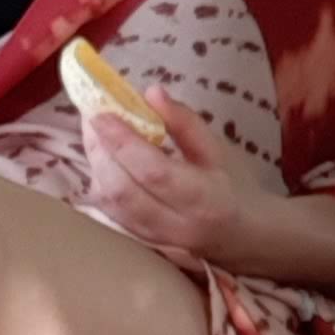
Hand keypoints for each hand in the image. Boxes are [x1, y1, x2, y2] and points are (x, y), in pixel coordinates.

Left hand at [78, 86, 273, 261]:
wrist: (240, 237)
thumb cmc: (232, 187)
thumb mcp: (218, 150)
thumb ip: (185, 122)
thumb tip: (150, 92)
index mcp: (204, 199)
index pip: (154, 171)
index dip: (123, 141)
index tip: (103, 112)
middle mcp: (175, 225)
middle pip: (122, 189)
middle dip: (100, 148)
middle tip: (93, 115)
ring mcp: (154, 239)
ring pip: (109, 202)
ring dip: (96, 163)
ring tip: (96, 132)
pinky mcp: (138, 241)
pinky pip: (109, 210)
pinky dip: (100, 179)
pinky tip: (104, 158)